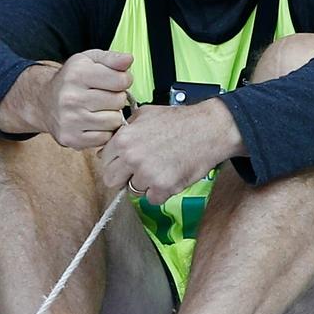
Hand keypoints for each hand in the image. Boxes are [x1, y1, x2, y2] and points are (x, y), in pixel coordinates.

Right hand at [37, 50, 133, 148]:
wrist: (44, 101)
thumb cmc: (72, 79)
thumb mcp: (89, 60)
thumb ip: (111, 58)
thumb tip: (128, 59)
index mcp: (77, 74)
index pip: (120, 80)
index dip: (124, 80)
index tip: (116, 81)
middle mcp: (71, 97)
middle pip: (118, 101)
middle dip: (117, 98)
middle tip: (107, 96)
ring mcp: (70, 120)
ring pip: (114, 121)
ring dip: (112, 116)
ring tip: (101, 109)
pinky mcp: (70, 138)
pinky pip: (104, 138)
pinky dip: (104, 131)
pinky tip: (95, 122)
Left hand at [99, 97, 245, 202]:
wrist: (209, 129)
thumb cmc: (180, 121)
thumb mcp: (145, 114)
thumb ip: (124, 130)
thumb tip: (111, 144)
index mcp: (124, 139)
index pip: (104, 161)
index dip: (116, 162)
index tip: (125, 163)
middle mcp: (132, 157)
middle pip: (111, 181)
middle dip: (123, 178)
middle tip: (138, 171)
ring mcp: (147, 174)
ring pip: (134, 191)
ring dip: (145, 184)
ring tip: (161, 168)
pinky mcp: (164, 187)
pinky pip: (153, 199)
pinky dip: (161, 192)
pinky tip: (170, 175)